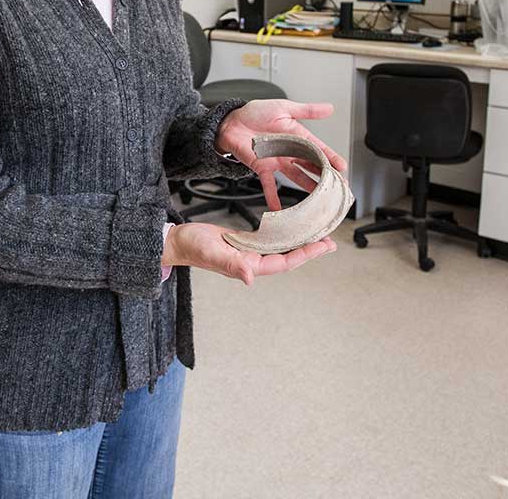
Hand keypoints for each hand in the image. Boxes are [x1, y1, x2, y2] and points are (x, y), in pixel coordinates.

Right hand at [162, 222, 335, 285]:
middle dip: (309, 249)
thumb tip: (250, 278)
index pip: (284, 261)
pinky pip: (268, 240)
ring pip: (280, 248)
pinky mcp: (243, 243)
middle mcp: (252, 261)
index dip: (305, 254)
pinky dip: (282, 234)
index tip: (323, 246)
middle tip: (330, 241)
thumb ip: (231, 265)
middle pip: (288, 256)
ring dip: (298, 242)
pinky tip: (290, 228)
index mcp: (249, 265)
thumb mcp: (212, 253)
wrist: (177, 241)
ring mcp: (248, 253)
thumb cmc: (192, 247)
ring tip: (317, 235)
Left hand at [215, 99, 347, 210]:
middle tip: (337, 188)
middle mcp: (289, 151)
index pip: (319, 149)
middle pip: (311, 166)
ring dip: (308, 187)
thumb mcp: (284, 107)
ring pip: (296, 176)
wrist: (232, 121)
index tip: (342, 168)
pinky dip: (274, 197)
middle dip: (325, 177)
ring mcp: (277, 161)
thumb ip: (307, 110)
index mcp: (297, 136)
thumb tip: (329, 108)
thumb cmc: (255, 112)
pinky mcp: (262, 168)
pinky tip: (280, 209)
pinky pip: (269, 185)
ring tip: (318, 200)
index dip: (332, 158)